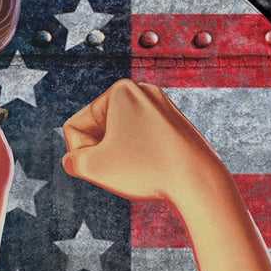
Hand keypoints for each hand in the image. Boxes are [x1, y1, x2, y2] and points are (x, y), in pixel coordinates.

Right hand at [61, 80, 224, 204]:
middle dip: (102, 152)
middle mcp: (141, 90)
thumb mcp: (94, 168)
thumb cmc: (146, 170)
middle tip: (122, 169)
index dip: (80, 153)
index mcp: (119, 90)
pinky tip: (153, 168)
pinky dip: (140, 156)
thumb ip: (72, 161)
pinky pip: (142, 140)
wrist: (198, 180)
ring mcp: (161, 105)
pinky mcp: (174, 122)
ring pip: (120, 136)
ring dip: (120, 156)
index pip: (76, 126)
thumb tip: (74, 160)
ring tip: (139, 169)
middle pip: (99, 129)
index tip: (102, 166)